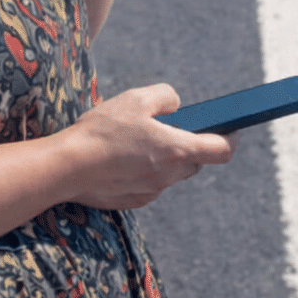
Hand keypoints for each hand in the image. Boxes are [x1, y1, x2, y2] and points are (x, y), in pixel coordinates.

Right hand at [61, 84, 235, 209]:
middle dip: (189, 145)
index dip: (230, 137)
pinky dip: (143, 170)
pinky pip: (149, 183)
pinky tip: (119, 157)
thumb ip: (165, 97)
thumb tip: (176, 106)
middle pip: (195, 162)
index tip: (229, 127)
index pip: (221, 150)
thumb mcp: (136, 99)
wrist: (67, 168)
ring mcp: (151, 191)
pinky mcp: (133, 200)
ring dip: (164, 157)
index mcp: (177, 150)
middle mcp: (169, 175)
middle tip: (170, 126)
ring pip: (170, 173)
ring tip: (137, 138)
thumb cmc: (102, 131)